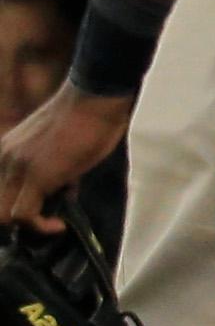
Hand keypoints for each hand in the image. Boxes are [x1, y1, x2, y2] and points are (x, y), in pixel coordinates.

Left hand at [0, 87, 130, 232]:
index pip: (0, 191)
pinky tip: (59, 224)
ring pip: (4, 214)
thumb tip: (62, 192)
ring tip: (54, 221)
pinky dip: (41, 226)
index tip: (45, 209)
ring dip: (30, 224)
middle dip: (22, 218)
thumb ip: (51, 170)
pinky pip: (24, 215)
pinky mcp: (36, 177)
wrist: (94, 98)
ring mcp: (16, 168)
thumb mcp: (59, 147)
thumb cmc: (86, 117)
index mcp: (5, 151)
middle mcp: (2, 159)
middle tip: (48, 218)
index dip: (19, 206)